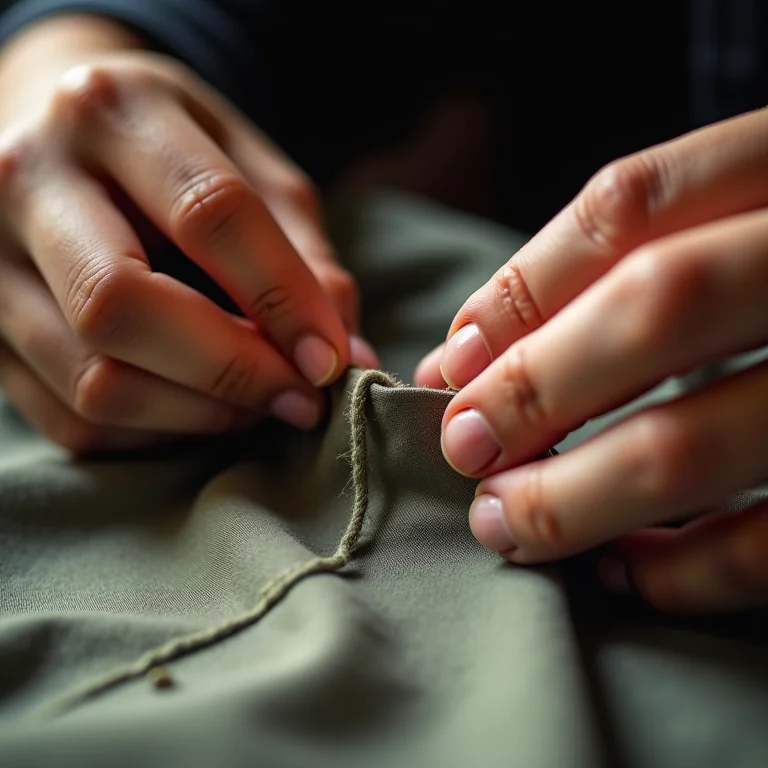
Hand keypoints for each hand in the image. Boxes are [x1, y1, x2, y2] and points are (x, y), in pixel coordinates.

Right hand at [0, 16, 376, 453]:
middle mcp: (30, 178)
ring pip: (92, 379)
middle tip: (297, 397)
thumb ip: (305, 256)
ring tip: (256, 403)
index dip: (283, 300)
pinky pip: (72, 419)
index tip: (332, 362)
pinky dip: (153, 434)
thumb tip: (349, 357)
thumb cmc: (177, 156)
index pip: (210, 213)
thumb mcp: (253, 171)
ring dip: (198, 414)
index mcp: (115, 110)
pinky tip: (197, 408)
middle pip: (123, 306)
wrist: (62, 137)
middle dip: (232, 370)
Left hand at [415, 109, 767, 613]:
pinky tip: (620, 566)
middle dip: (535, 389)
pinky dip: (684, 570)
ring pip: (695, 443)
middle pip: (657, 308)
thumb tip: (463, 361)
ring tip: (505, 523)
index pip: (630, 206)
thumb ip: (613, 277)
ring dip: (573, 497)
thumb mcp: (733, 233)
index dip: (521, 290)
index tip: (455, 363)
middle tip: (464, 448)